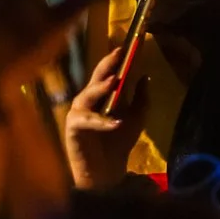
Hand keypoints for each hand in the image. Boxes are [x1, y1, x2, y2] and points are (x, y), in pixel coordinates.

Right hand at [63, 45, 150, 188]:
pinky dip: (100, 121)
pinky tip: (115, 122)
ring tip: (114, 81)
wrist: (107, 173)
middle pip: (95, 79)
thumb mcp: (136, 119)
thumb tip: (145, 76)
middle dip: (106, 65)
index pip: (108, 73)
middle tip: (118, 53)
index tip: (127, 45)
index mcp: (101, 96)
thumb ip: (141, 99)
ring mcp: (79, 114)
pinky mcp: (73, 130)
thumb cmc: (118, 143)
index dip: (115, 59)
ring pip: (86, 96)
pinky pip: (86, 122)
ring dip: (99, 89)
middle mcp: (87, 101)